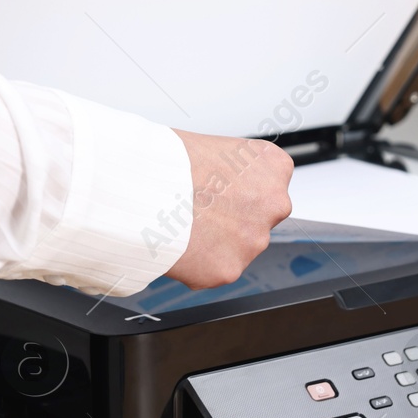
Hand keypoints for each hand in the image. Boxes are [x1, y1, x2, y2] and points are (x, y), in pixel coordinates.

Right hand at [166, 131, 293, 289]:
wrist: (143, 187)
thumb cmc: (169, 160)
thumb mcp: (214, 147)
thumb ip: (231, 170)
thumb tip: (223, 182)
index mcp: (273, 167)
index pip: (269, 185)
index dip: (238, 190)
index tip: (220, 190)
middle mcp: (273, 205)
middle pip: (257, 220)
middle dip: (232, 220)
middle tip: (200, 211)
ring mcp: (253, 241)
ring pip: (237, 247)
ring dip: (215, 243)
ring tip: (183, 225)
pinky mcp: (229, 270)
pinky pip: (214, 270)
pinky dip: (197, 263)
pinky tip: (179, 243)